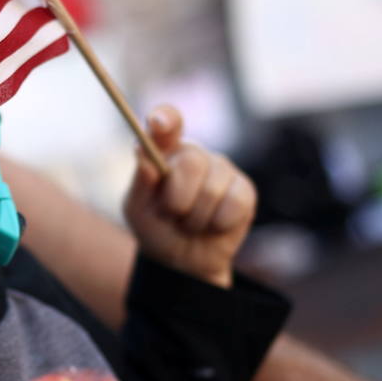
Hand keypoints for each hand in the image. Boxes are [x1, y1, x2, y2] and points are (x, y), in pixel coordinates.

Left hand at [123, 105, 256, 288]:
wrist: (182, 261)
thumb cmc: (157, 228)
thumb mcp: (137, 209)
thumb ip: (140, 181)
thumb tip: (141, 152)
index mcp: (165, 151)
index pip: (167, 122)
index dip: (165, 119)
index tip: (158, 123)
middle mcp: (195, 155)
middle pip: (191, 162)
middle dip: (176, 199)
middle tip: (171, 213)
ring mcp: (222, 170)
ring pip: (212, 190)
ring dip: (195, 219)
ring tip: (190, 223)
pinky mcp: (245, 191)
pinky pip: (234, 204)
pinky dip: (217, 224)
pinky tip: (212, 226)